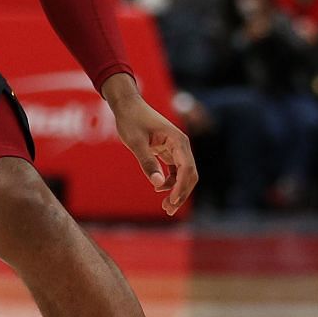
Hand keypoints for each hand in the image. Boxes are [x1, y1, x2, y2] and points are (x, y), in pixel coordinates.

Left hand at [105, 79, 198, 215]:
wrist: (127, 106)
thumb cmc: (131, 121)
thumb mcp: (136, 142)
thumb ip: (147, 162)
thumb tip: (157, 184)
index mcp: (178, 141)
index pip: (186, 169)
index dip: (181, 188)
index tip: (171, 202)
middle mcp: (181, 145)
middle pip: (190, 174)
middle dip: (182, 193)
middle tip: (169, 210)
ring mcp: (176, 148)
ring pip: (184, 174)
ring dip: (177, 190)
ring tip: (165, 206)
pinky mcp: (169, 151)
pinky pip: (176, 171)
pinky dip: (170, 182)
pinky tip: (159, 189)